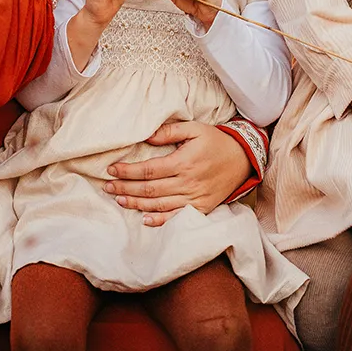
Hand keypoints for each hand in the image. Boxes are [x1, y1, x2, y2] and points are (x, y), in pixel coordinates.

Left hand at [106, 120, 251, 226]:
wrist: (244, 160)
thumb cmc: (216, 142)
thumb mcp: (195, 129)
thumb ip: (170, 132)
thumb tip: (147, 137)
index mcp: (184, 162)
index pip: (148, 169)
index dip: (127, 171)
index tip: (111, 169)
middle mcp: (187, 183)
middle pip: (149, 189)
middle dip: (125, 187)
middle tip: (107, 187)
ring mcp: (194, 198)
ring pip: (159, 205)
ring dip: (136, 203)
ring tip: (119, 199)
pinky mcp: (201, 208)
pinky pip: (177, 217)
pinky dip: (160, 221)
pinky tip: (145, 220)